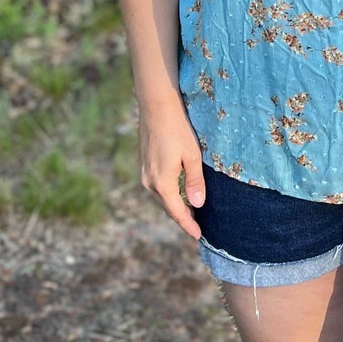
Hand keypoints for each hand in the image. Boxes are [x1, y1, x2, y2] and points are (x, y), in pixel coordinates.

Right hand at [138, 98, 205, 239]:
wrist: (156, 105)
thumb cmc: (178, 128)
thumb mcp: (192, 155)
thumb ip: (195, 181)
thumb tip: (197, 205)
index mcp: (162, 182)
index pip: (177, 212)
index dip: (188, 225)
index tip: (198, 236)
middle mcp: (149, 182)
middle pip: (168, 206)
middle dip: (182, 217)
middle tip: (198, 226)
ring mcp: (144, 173)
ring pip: (162, 196)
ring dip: (175, 205)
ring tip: (191, 212)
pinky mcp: (143, 164)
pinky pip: (157, 186)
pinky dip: (169, 193)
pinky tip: (178, 192)